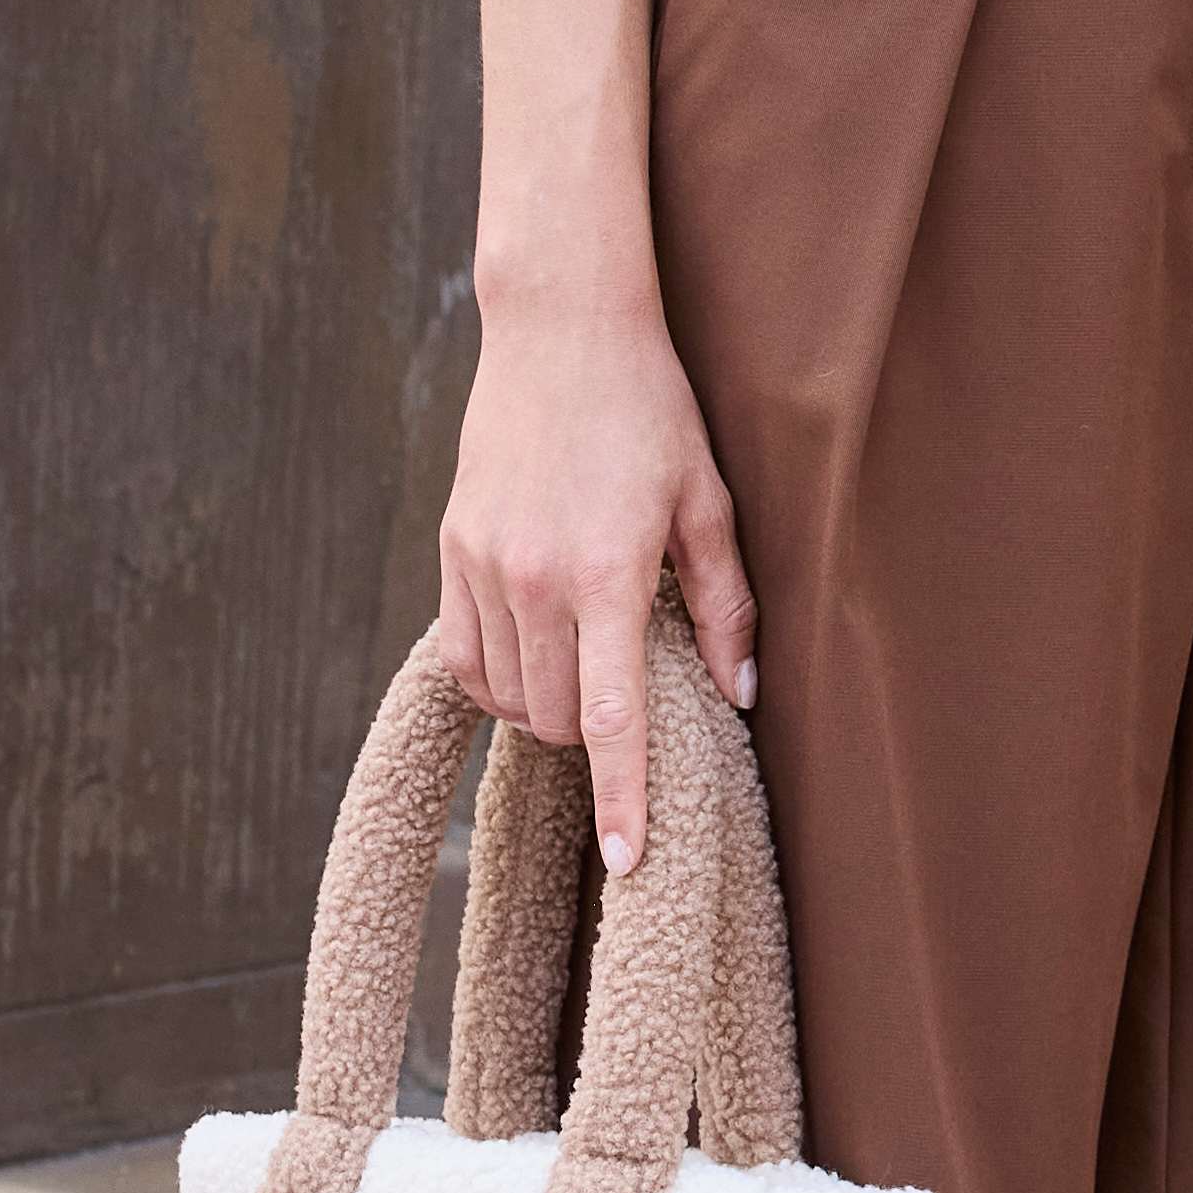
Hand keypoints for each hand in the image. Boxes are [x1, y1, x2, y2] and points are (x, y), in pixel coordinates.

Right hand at [437, 281, 752, 873]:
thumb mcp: (708, 502)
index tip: (626, 862)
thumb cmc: (650, 410)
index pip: (612, 718)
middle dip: (595, 740)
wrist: (559, 330)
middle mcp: (533, 580)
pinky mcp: (452, 551)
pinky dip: (500, 679)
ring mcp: (482, 566)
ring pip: (506, 698)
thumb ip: (725, 606)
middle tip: (634, 700)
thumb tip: (741, 694)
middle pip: (556, 720)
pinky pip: (466, 659)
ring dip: (547, 709)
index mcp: (606, 574)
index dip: (621, 797)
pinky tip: (538, 653)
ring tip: (589, 668)